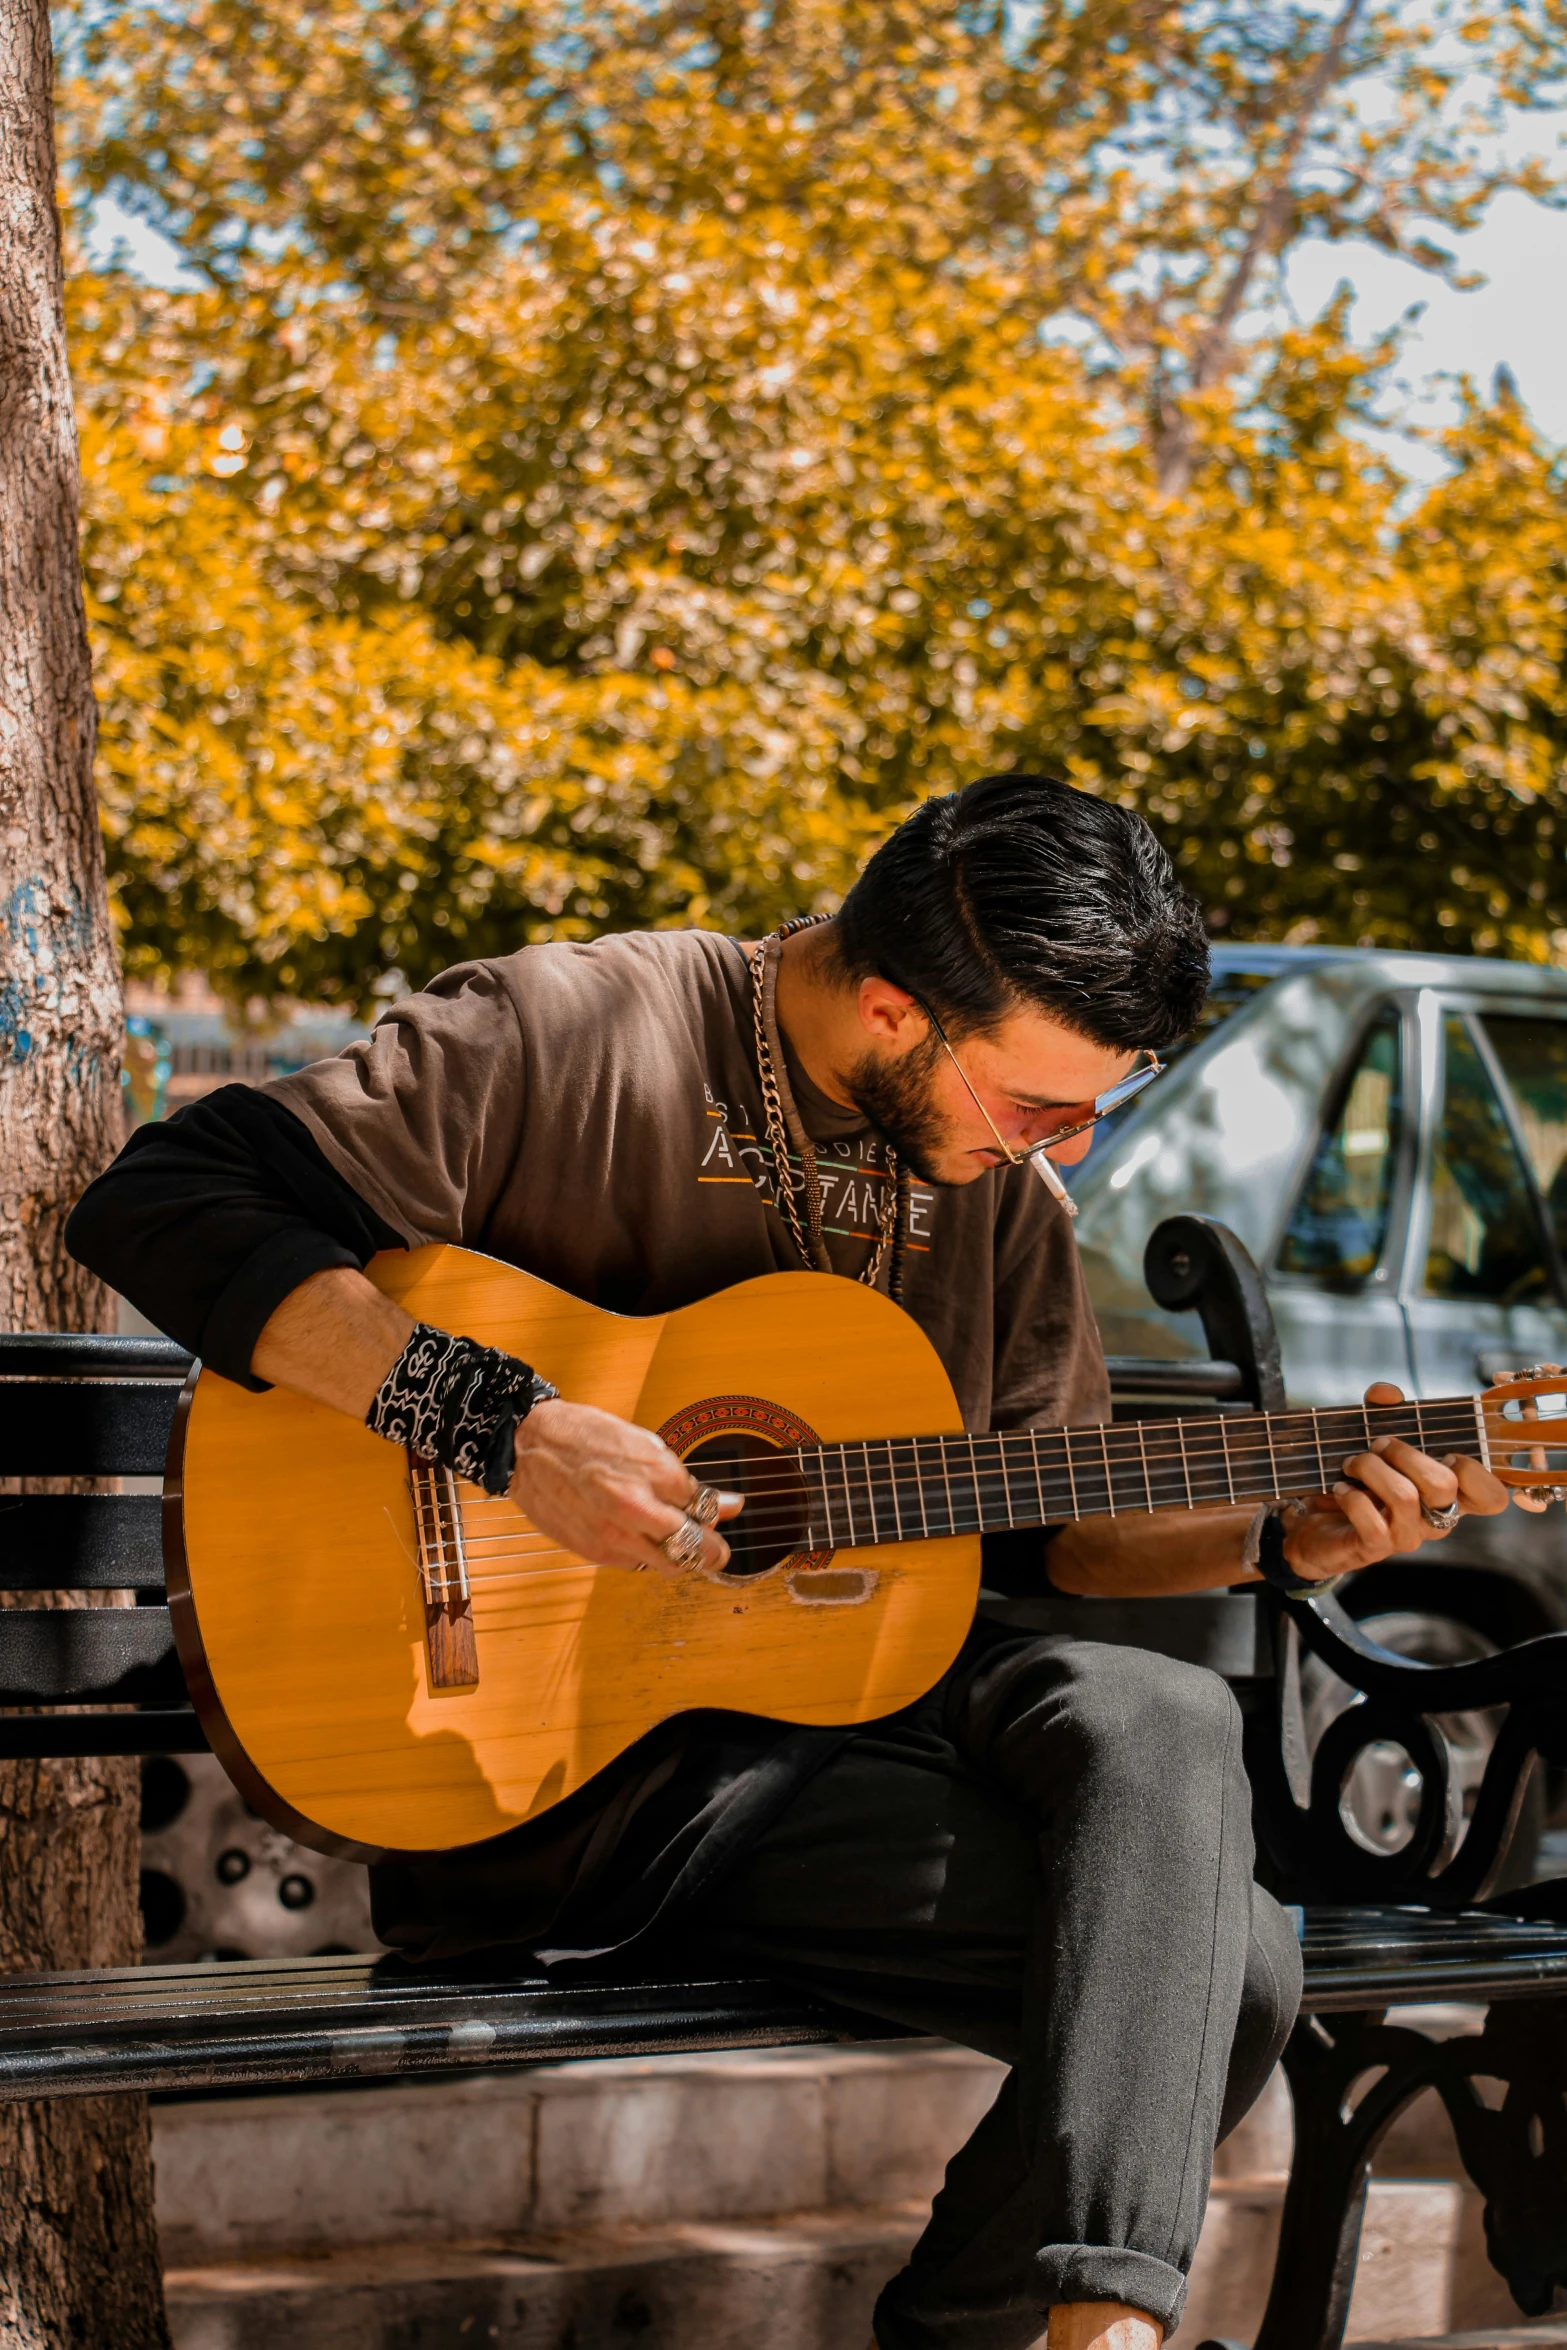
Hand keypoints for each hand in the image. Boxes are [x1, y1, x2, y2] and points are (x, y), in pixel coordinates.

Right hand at [509, 1399, 742, 1576]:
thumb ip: (683, 1480)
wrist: (529, 1446)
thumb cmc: (585, 1436)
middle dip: (712, 1552)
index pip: (706, 1508)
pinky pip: (635, 1564)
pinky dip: (645, 1555)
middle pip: (695, 1550)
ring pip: (668, 1566)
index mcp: (654, 1474)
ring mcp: (613, 1536)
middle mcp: (635, 1510)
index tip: (726, 1509)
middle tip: (717, 1550)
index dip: (719, 1510)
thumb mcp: (644, 1444)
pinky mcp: (593, 1551)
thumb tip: (727, 1503)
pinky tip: (638, 1535)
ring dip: (681, 1558)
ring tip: (677, 1541)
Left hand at [1281, 1381, 1510, 1582]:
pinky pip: (1372, 1522)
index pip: (1492, 1497)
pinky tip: (1340, 1489)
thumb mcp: (1373, 1439)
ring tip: (1352, 1464)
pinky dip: (1351, 1497)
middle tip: (1377, 1446)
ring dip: (1371, 1468)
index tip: (1441, 1452)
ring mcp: (1407, 1536)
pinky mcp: (1374, 1548)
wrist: (1316, 1523)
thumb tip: (1388, 1394)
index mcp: (1448, 1494)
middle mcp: (1434, 1518)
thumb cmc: (1358, 1479)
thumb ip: (1384, 1410)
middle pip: (1444, 1484)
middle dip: (1404, 1452)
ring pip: (1405, 1497)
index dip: (1476, 1471)